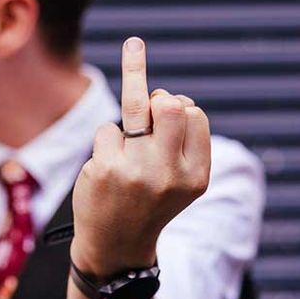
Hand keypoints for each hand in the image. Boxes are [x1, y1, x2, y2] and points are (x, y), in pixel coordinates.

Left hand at [70, 36, 210, 276]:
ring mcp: (135, 172)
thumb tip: (164, 94)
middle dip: (157, 93)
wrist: (116, 247)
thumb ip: (179, 141)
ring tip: (134, 51)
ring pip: (135, 108)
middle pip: (169, 105)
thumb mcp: (178, 181)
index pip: (194, 115)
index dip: (179, 106)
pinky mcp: (104, 170)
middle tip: (149, 94)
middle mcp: (169, 173)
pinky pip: (106, 131)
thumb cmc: (148, 204)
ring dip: (133, 88)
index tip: (167, 106)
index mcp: (195, 175)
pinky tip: (105, 169)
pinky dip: (106, 143)